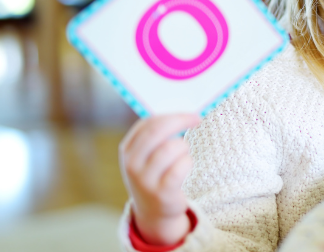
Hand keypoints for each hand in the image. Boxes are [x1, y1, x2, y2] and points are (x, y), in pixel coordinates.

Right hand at [119, 113, 200, 245]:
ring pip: (172, 147)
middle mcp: (132, 164)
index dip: (170, 115)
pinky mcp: (161, 193)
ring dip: (184, 147)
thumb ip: (158, 135)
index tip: (188, 113)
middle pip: (157, 131)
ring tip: (182, 156)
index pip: (147, 123)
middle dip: (180, 120)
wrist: (153, 211)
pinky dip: (188, 162)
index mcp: (127, 150)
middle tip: (196, 118)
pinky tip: (185, 167)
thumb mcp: (147, 155)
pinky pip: (181, 167)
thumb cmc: (155, 174)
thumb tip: (183, 112)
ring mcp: (144, 180)